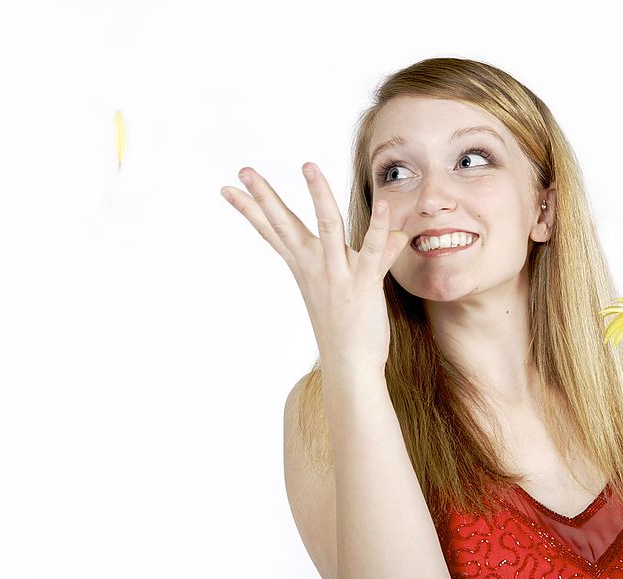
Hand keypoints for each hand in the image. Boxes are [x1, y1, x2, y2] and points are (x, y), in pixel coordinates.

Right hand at [220, 164, 409, 371]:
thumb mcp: (352, 285)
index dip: (250, 209)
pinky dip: (379, 228)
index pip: (272, 232)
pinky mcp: (362, 286)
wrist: (351, 369)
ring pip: (326, 228)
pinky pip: (372, 252)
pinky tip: (384, 205)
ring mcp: (336, 276)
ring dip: (318, 196)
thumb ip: (372, 255)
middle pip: (285, 225)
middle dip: (264, 196)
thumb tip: (395, 237)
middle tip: (243, 170)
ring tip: (307, 166)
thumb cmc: (348, 330)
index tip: (228, 188)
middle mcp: (315, 268)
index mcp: (304, 268)